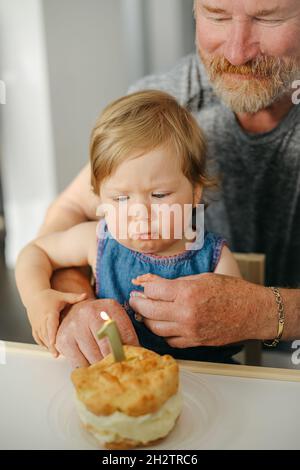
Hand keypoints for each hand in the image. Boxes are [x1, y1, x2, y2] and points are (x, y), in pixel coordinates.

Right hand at [27, 289, 86, 355]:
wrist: (34, 296)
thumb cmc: (49, 296)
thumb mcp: (62, 296)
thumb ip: (74, 297)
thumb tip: (85, 295)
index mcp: (50, 313)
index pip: (50, 325)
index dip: (52, 335)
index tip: (53, 344)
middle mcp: (42, 320)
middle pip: (46, 335)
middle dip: (51, 345)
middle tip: (58, 355)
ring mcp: (37, 325)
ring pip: (42, 338)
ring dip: (48, 346)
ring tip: (57, 354)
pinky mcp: (34, 328)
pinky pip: (38, 339)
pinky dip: (43, 344)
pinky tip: (50, 349)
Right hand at [55, 298, 139, 368]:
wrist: (73, 310)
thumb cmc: (98, 319)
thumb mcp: (115, 318)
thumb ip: (126, 334)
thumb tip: (139, 356)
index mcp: (109, 306)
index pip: (125, 334)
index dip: (130, 351)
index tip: (131, 360)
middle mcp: (89, 313)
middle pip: (109, 348)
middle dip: (115, 361)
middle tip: (119, 368)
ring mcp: (75, 326)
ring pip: (94, 358)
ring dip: (101, 366)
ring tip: (105, 366)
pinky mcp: (63, 340)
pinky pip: (80, 364)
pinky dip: (88, 368)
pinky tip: (91, 364)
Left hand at [129, 273, 275, 346]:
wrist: (253, 312)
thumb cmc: (231, 291)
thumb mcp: (202, 278)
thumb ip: (177, 283)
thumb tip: (154, 284)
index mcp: (187, 292)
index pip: (152, 291)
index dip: (144, 288)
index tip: (141, 287)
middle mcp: (185, 313)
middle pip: (149, 311)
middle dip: (138, 304)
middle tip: (134, 299)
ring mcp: (189, 330)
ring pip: (155, 328)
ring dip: (146, 320)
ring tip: (144, 312)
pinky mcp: (194, 342)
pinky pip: (170, 340)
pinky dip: (162, 333)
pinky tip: (162, 325)